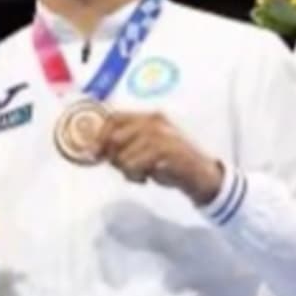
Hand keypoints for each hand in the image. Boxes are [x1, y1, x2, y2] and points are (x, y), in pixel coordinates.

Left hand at [96, 111, 223, 204]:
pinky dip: (137, 176)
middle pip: (115, 137)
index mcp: (149, 117)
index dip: (100, 135)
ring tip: (141, 175)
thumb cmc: (170, 163)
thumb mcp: (146, 148)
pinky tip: (149, 177)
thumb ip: (126, 144)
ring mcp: (161, 135)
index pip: (114, 118)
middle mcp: (154, 122)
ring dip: (127, 171)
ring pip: (123, 155)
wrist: (201, 176)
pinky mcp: (166, 151)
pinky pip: (136, 165)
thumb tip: (95, 150)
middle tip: (125, 169)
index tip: (94, 153)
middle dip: (113, 157)